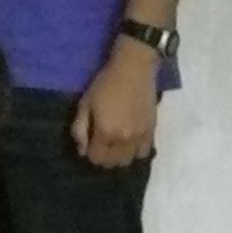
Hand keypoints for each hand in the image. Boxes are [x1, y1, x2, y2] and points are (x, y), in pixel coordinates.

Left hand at [71, 42, 160, 167]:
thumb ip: (80, 129)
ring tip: (116, 145)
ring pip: (128, 161)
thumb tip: (82, 150)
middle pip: (112, 163)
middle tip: (101, 145)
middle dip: (103, 158)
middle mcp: (124, 139)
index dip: (89, 154)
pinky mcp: (151, 131)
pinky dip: (135, 152)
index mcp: (105, 132)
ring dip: (119, 157)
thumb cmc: (105, 83)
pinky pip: (144, 153)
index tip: (88, 145)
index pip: (96, 158)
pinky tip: (130, 142)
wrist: (134, 69)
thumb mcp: (85, 103)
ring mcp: (140, 137)